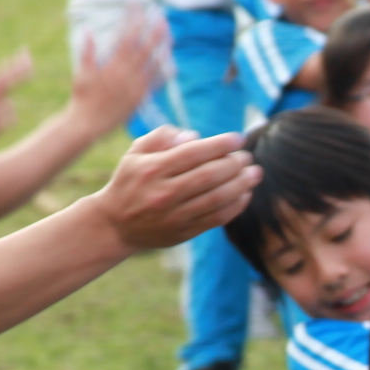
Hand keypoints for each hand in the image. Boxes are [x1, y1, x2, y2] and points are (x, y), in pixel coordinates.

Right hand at [72, 7, 165, 131]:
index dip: (132, 20)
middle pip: (144, 47)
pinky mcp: (140, 98)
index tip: (136, 7)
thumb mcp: (82, 72)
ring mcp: (135, 86)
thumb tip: (87, 29)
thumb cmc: (82, 98)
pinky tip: (171, 64)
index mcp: (112, 65)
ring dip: (161, 47)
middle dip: (153, 30)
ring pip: (152, 63)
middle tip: (161, 16)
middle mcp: (126, 74)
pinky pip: (155, 84)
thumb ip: (87, 51)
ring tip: (169, 34)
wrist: (88, 124)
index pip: (125, 37)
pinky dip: (163, 73)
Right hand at [95, 128, 258, 251]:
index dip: (220, 144)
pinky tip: (245, 194)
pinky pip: (216, 219)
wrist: (115, 225)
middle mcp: (163, 193)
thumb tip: (195, 136)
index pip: (193, 153)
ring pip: (216, 199)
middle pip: (208, 176)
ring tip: (254, 173)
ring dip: (241, 185)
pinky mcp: (183, 232)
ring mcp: (174, 215)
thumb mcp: (136, 152)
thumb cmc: (130, 181)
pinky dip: (235, 206)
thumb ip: (163, 137)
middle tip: (247, 157)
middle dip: (234, 164)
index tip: (238, 138)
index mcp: (152, 169)